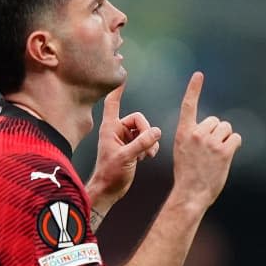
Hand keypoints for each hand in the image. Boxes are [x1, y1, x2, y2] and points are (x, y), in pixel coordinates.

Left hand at [86, 82, 161, 212]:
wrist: (108, 190)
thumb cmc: (110, 174)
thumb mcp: (126, 157)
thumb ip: (141, 143)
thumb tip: (156, 131)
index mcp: (110, 128)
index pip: (113, 103)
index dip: (119, 90)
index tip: (124, 75)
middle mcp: (116, 131)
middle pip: (138, 119)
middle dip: (147, 132)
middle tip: (148, 148)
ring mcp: (123, 139)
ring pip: (144, 130)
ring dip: (149, 141)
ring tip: (147, 155)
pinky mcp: (130, 148)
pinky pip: (145, 140)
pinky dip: (148, 147)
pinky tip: (145, 158)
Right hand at [172, 72, 240, 207]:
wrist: (191, 193)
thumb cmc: (188, 173)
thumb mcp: (183, 150)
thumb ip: (194, 136)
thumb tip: (214, 128)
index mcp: (183, 132)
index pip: (188, 105)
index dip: (193, 89)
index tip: (198, 75)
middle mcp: (196, 134)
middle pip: (216, 121)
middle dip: (217, 132)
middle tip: (210, 151)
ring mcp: (210, 143)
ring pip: (227, 129)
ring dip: (225, 139)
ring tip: (216, 155)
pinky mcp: (224, 152)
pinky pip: (236, 139)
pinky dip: (234, 146)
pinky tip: (226, 157)